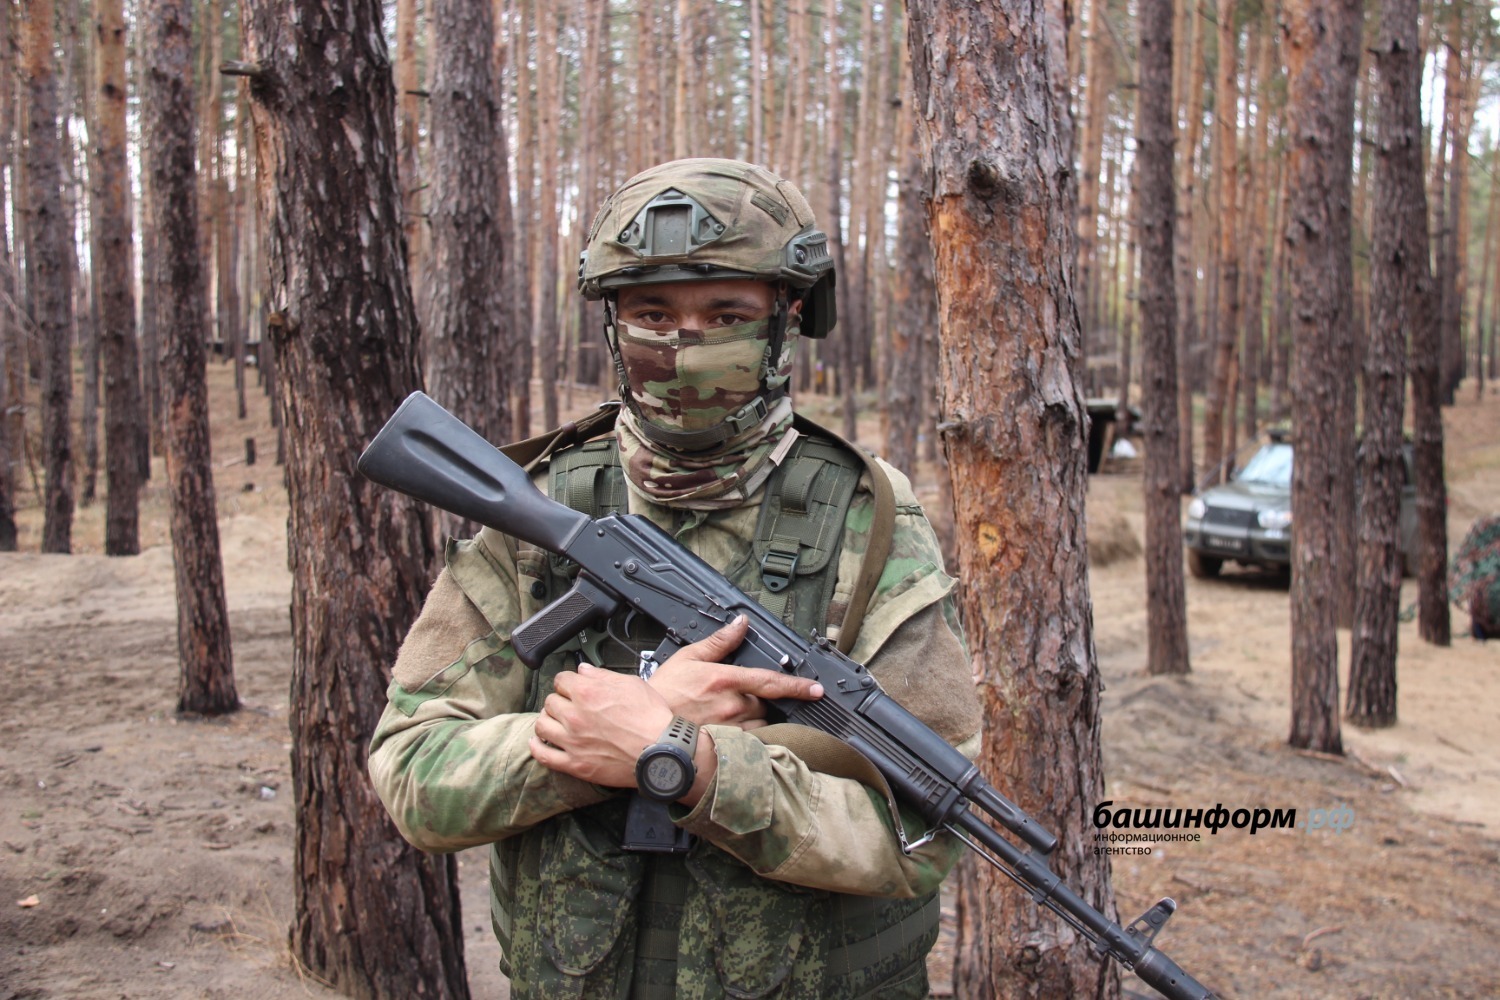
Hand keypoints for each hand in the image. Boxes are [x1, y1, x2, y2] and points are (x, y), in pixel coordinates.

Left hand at [529, 665, 672, 786]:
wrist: (662, 750)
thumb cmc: (651, 717)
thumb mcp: (631, 684)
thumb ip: (603, 675)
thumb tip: (584, 670)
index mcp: (587, 692)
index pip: (561, 680)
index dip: (567, 682)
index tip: (570, 686)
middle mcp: (574, 715)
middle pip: (550, 701)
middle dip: (558, 700)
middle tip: (567, 705)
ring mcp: (572, 741)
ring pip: (542, 725)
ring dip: (546, 721)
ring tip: (554, 722)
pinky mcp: (575, 764)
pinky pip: (545, 756)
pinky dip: (538, 748)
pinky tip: (539, 743)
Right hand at [648, 615, 824, 729]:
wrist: (646, 729)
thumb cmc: (663, 694)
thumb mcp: (688, 658)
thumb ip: (718, 642)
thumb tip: (740, 624)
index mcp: (725, 680)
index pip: (770, 681)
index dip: (797, 686)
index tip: (816, 690)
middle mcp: (732, 705)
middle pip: (764, 704)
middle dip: (757, 702)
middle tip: (731, 700)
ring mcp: (731, 729)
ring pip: (759, 725)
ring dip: (753, 721)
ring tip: (726, 718)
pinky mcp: (725, 748)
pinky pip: (749, 744)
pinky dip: (747, 740)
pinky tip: (731, 738)